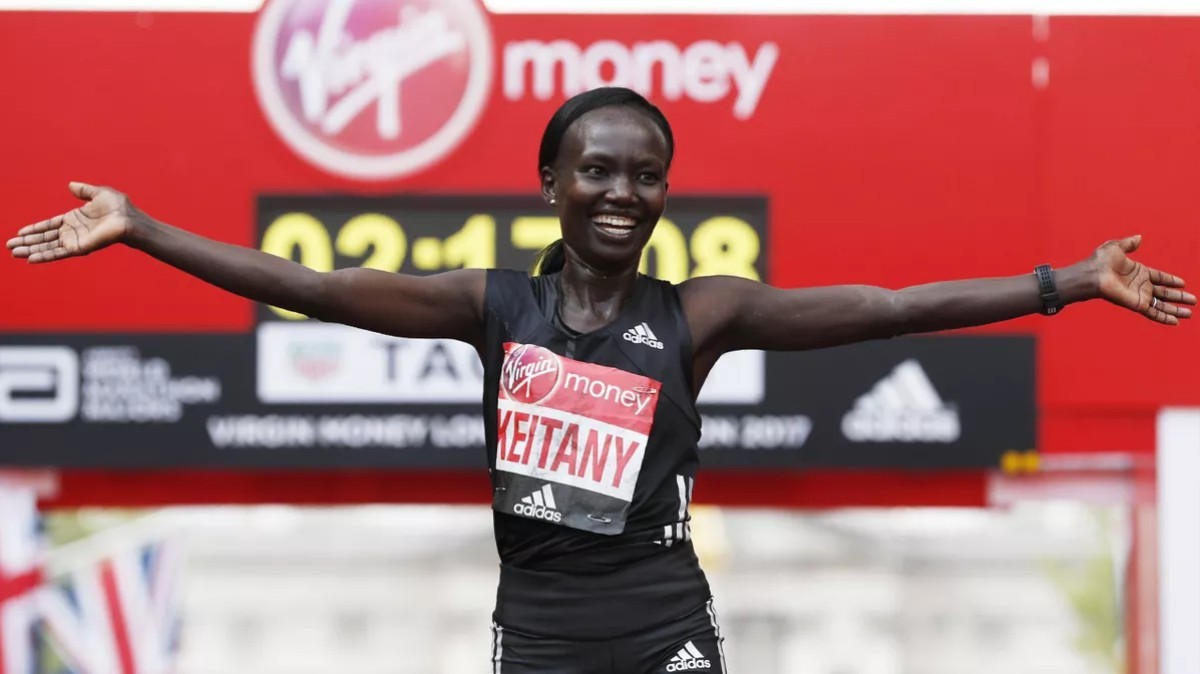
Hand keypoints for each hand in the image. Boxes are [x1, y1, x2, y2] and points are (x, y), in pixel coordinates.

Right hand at [7, 182, 133, 263]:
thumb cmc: (119, 207)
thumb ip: (83, 190)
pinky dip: (44, 256)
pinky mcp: (79, 248)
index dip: (34, 229)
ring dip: (30, 250)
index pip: (49, 225)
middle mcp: (72, 231)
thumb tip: (71, 185)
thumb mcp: (98, 193)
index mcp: (74, 219)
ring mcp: (75, 240)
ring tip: (13, 253)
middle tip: (9, 246)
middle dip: (27, 242)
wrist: (129, 218)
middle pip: (44, 238)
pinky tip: (31, 259)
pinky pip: (58, 253)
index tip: (19, 232)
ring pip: (47, 247)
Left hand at [1094, 235, 1194, 324]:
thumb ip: (1129, 244)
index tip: (1183, 283)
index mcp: (1139, 272)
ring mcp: (1140, 296)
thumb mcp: (1117, 247)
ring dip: (1176, 310)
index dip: (1171, 280)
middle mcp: (1141, 286)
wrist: (1094, 274)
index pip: (1160, 277)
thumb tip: (1139, 237)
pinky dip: (1164, 318)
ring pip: (1162, 305)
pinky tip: (1176, 321)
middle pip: (1165, 293)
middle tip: (1193, 300)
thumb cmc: (1102, 261)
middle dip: (1179, 297)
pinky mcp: (1137, 304)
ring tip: (1190, 313)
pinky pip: (1154, 313)